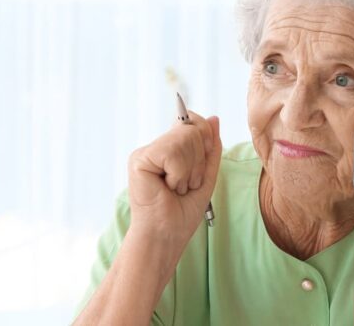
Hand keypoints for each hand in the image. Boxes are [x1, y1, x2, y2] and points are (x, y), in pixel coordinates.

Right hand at [127, 111, 221, 243]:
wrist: (167, 235)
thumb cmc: (183, 211)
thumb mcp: (205, 175)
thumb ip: (210, 147)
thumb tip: (214, 118)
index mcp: (170, 149)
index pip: (192, 122)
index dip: (205, 140)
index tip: (200, 166)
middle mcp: (156, 147)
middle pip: (192, 130)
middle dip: (198, 162)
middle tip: (185, 185)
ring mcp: (146, 152)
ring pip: (184, 139)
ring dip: (188, 172)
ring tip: (176, 188)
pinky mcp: (139, 160)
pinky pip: (172, 153)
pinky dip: (178, 175)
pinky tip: (167, 188)